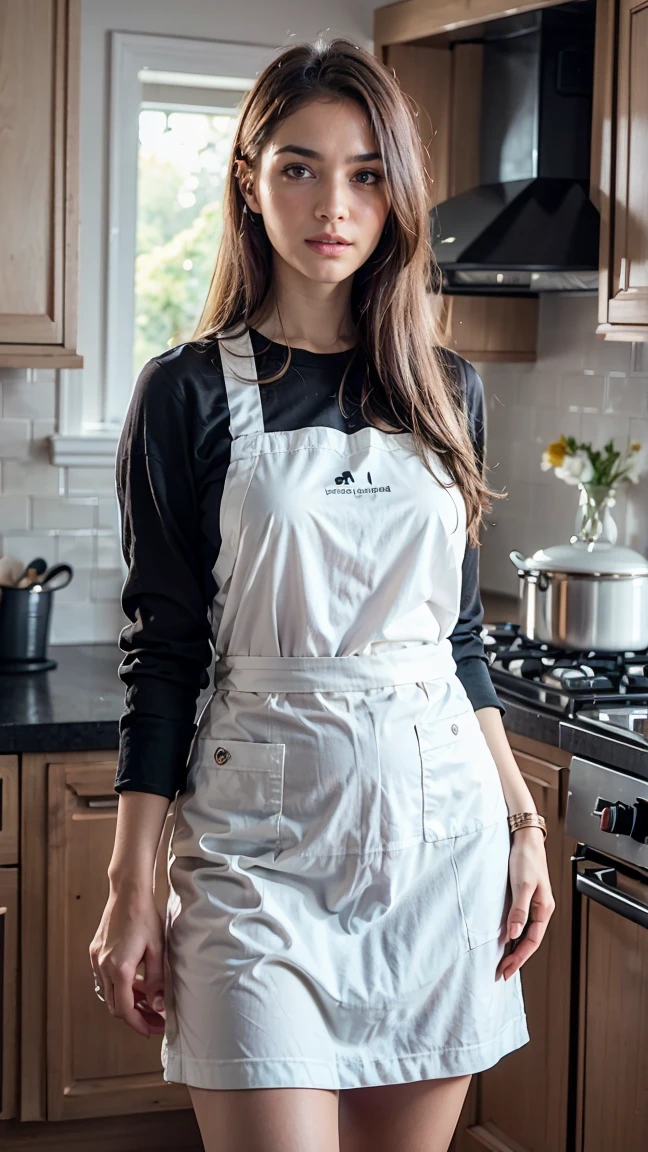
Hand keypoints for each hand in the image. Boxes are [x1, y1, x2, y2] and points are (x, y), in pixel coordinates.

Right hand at [89, 885, 165, 1037]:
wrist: (128, 893)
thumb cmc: (145, 917)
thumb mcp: (157, 950)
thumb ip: (156, 981)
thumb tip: (158, 1006)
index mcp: (120, 969)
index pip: (125, 1009)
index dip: (137, 1023)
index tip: (150, 1029)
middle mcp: (104, 967)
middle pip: (113, 1005)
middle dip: (132, 1016)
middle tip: (152, 1017)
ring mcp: (97, 959)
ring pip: (107, 992)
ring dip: (124, 1001)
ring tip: (145, 1000)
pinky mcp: (94, 951)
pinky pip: (103, 978)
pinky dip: (117, 986)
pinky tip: (133, 981)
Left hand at [496, 826, 554, 980]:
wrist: (524, 838)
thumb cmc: (526, 858)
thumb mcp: (522, 885)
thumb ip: (519, 910)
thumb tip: (514, 934)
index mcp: (544, 909)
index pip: (532, 941)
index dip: (519, 958)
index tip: (506, 970)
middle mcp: (541, 909)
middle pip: (530, 941)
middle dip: (517, 958)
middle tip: (502, 972)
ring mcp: (533, 904)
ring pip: (526, 933)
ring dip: (515, 948)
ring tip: (503, 961)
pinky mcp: (525, 898)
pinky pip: (520, 923)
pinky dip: (513, 934)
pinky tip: (506, 938)